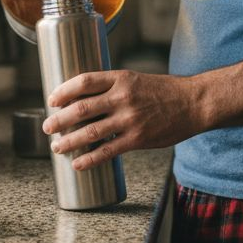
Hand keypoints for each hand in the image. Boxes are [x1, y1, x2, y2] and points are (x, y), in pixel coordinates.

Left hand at [42, 70, 204, 170]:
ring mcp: (130, 119)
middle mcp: (123, 97)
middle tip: (47, 126)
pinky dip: (89, 158)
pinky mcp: (138, 139)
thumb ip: (113, 88)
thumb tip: (84, 99)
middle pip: (81, 107)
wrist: (194, 103)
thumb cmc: (165, 91)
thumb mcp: (137, 80)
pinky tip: (78, 163)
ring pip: (90, 131)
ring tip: (56, 146)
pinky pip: (107, 150)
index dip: (64, 90)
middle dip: (59, 119)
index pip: (84, 81)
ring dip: (69, 141)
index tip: (52, 99)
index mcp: (121, 78)